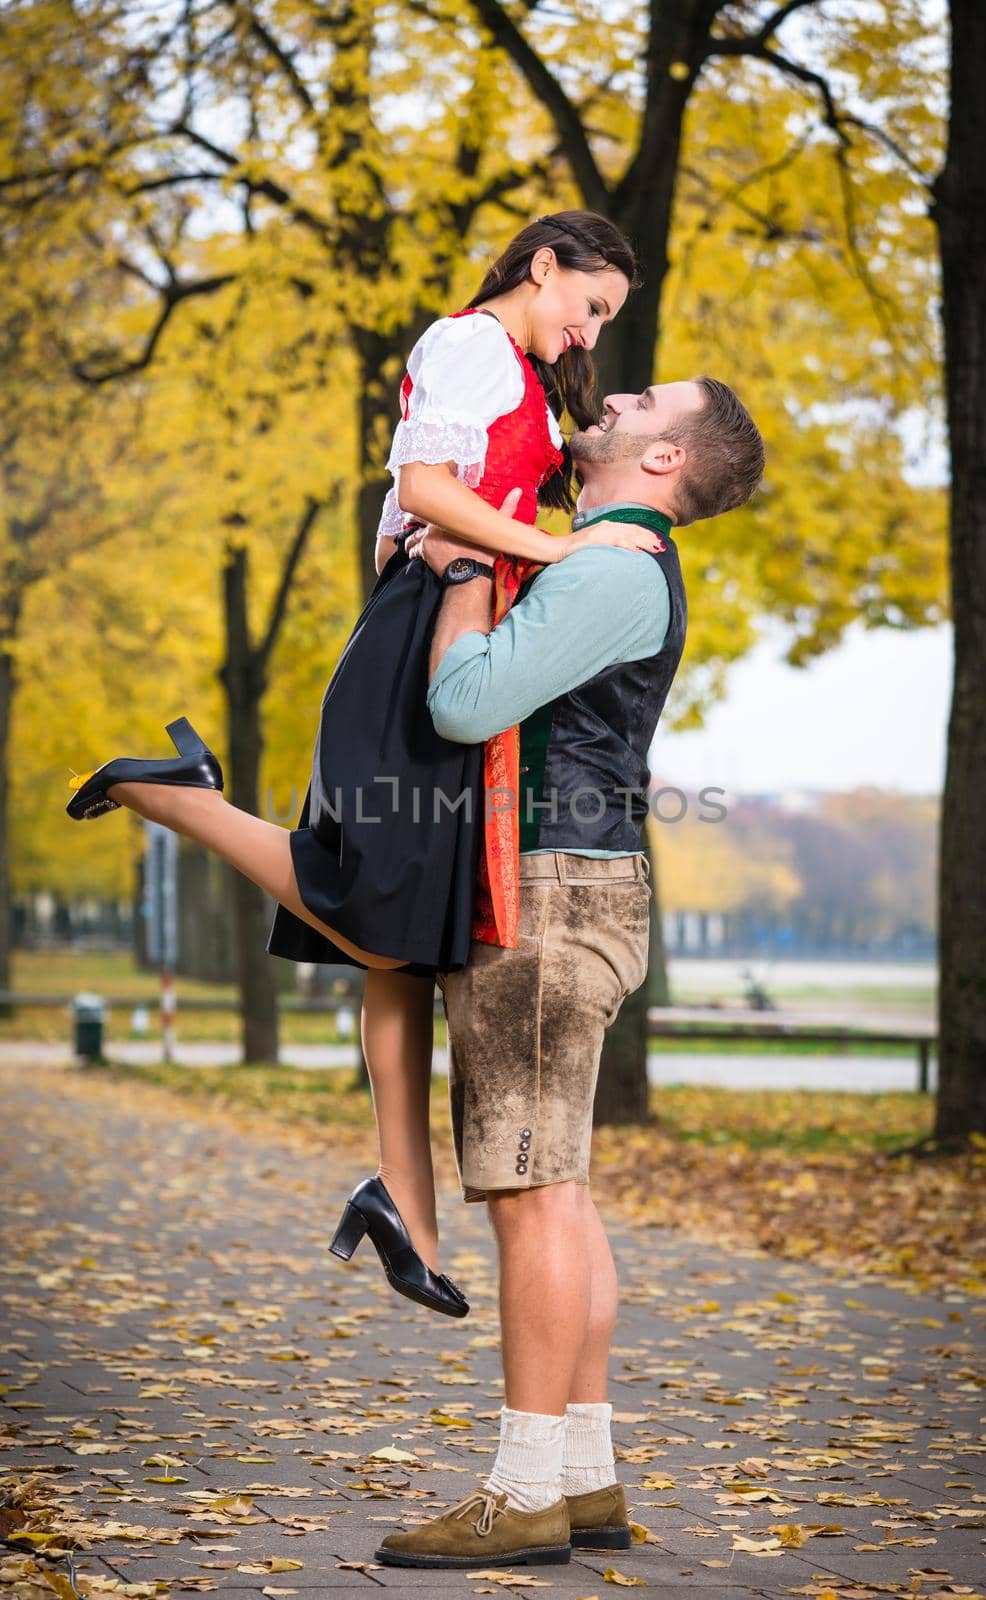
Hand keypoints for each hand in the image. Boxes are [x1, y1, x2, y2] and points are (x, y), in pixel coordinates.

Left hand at [405, 488, 522, 574]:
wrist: (472, 574)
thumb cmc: (484, 553)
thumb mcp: (495, 530)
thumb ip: (506, 508)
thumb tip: (518, 491)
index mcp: (452, 515)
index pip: (431, 507)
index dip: (425, 511)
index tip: (422, 515)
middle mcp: (437, 522)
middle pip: (416, 520)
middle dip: (413, 524)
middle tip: (410, 526)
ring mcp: (428, 536)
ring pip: (412, 536)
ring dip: (411, 541)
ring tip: (412, 545)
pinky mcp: (423, 550)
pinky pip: (412, 550)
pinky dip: (412, 553)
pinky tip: (414, 555)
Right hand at [563, 519, 666, 556]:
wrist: (555, 550)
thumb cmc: (574, 551)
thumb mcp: (595, 546)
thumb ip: (609, 546)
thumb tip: (624, 552)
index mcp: (607, 527)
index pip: (631, 529)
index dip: (646, 535)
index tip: (658, 543)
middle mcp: (605, 526)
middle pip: (632, 530)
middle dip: (648, 538)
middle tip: (662, 547)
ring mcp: (599, 532)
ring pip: (626, 534)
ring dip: (642, 541)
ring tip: (655, 548)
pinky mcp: (593, 538)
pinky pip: (613, 541)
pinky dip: (626, 544)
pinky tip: (636, 549)